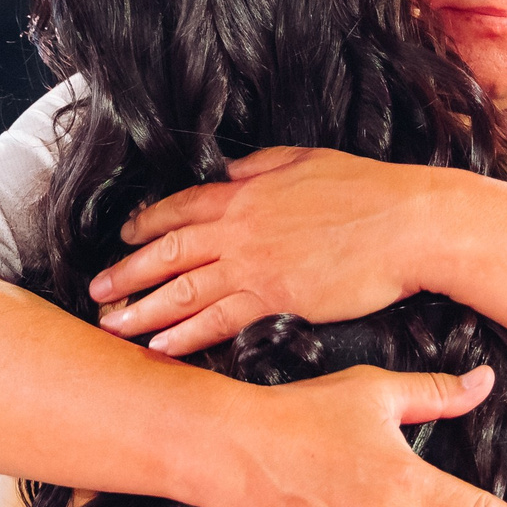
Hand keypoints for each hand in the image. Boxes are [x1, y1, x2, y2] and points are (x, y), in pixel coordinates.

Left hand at [90, 148, 436, 355]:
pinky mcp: (277, 298)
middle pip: (169, 252)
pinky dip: (186, 335)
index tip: (122, 239)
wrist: (408, 224)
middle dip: (127, 273)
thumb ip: (262, 166)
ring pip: (184, 290)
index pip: (181, 208)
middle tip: (97, 292)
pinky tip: (162, 347)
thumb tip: (232, 170)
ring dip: (144, 310)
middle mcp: (240, 228)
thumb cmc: (369, 190)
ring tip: (114, 326)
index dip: (146, 225)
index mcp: (247, 192)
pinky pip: (219, 320)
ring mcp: (255, 265)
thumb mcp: (307, 160)